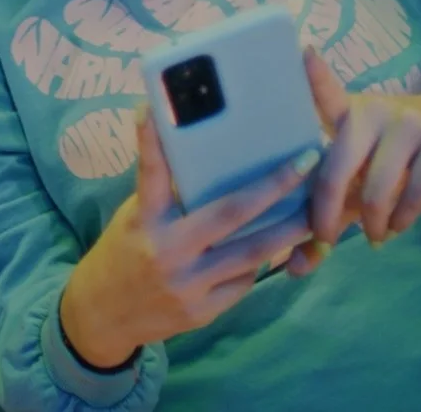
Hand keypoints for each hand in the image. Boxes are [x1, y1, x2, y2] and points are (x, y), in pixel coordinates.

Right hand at [60, 101, 317, 367]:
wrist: (103, 316)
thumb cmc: (124, 252)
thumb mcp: (136, 218)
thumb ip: (167, 196)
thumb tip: (208, 157)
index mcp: (144, 221)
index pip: (151, 175)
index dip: (152, 141)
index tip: (155, 106)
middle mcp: (167, 251)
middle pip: (229, 214)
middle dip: (273, 187)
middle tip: (307, 162)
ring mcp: (188, 285)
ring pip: (250, 254)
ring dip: (288, 230)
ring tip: (317, 210)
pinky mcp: (202, 312)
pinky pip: (242, 282)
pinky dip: (259, 262)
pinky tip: (278, 247)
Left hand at [284, 46, 420, 277]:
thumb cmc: (394, 151)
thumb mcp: (362, 170)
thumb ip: (330, 214)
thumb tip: (296, 269)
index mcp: (347, 113)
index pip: (325, 94)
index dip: (315, 75)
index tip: (305, 52)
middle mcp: (371, 111)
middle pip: (336, 167)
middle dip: (324, 213)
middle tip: (324, 240)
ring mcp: (406, 122)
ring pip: (376, 188)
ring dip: (373, 223)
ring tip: (375, 236)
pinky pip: (415, 191)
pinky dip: (403, 218)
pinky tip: (398, 226)